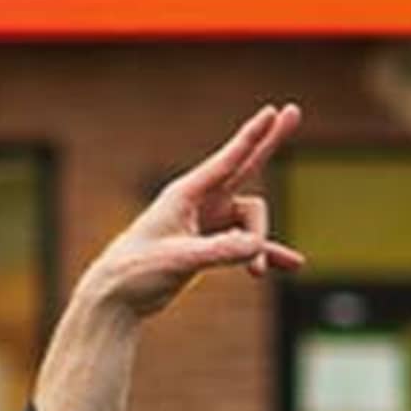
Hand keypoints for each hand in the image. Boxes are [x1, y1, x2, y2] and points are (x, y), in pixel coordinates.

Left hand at [71, 101, 307, 328]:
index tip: (271, 111)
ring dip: (259, 246)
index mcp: (185, 194)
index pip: (227, 161)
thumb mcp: (178, 261)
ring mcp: (208, 223)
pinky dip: (266, 256)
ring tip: (256, 274)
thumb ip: (219, 252)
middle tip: (293, 111)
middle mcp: (200, 203)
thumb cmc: (136, 272)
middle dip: (269, 143)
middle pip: (246, 167)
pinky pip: (248, 247)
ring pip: (251, 223)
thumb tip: (256, 248)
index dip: (252, 137)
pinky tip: (294, 265)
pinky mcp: (211, 247)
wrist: (116, 299)